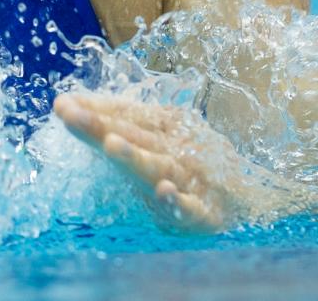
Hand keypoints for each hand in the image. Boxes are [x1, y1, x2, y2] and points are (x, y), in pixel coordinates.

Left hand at [53, 93, 308, 232]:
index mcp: (166, 127)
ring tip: (110, 144)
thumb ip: (123, 121)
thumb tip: (72, 104)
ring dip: (135, 156)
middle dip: (100, 124)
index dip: (95, 107)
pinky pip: (191, 209)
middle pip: (135, 134)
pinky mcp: (207, 214)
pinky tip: (164, 193)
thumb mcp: (162, 136)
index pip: (126, 113)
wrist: (256, 196)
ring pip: (160, 166)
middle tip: (69, 113)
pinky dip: (179, 202)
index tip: (61, 103)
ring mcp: (192, 179)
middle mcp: (177, 148)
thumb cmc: (194, 163)